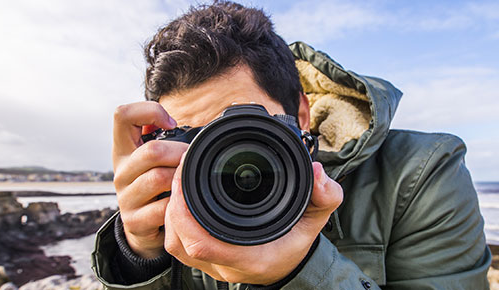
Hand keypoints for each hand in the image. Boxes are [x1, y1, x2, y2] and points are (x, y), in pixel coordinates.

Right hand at [112, 101, 187, 258]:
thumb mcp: (152, 161)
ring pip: (158, 178)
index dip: (149, 111)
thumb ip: (163, 139)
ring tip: (188, 181)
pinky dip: (179, 205)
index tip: (170, 124)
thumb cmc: (154, 186)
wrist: (141, 227)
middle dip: (180, 153)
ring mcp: (125, 197)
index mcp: (124, 150)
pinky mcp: (135, 220)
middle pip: (151, 151)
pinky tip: (183, 203)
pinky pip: (164, 208)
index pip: (122, 115)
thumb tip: (189, 126)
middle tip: (191, 159)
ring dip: (181, 179)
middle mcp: (121, 171)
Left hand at [164, 160, 342, 284]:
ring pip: (176, 244)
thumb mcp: (317, 218)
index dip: (185, 212)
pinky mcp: (206, 260)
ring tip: (179, 181)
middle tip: (180, 169)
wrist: (289, 265)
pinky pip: (179, 244)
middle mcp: (227, 265)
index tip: (186, 177)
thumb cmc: (297, 243)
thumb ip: (326, 196)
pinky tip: (181, 198)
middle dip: (174, 204)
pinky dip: (175, 220)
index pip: (203, 244)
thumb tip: (317, 172)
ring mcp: (214, 265)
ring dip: (172, 212)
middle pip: (181, 242)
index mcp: (251, 256)